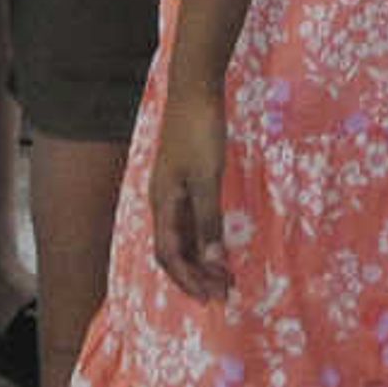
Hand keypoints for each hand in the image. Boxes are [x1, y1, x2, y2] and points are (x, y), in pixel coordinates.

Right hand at [146, 86, 234, 299]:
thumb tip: (212, 261)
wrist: (194, 89)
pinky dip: (203, 238)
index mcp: (162, 203)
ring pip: (181, 237)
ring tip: (225, 276)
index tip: (213, 296)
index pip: (169, 255)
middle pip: (173, 251)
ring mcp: (171, 190)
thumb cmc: (199, 132)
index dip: (188, 280)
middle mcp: (162, 201)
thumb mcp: (207, 179)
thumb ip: (208, 220)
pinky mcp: (183, 178)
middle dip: (196, 276)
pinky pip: (189, 220)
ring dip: (201, 259)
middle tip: (224, 293)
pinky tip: (218, 244)